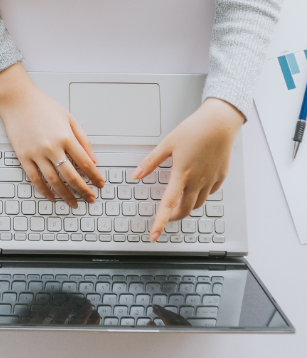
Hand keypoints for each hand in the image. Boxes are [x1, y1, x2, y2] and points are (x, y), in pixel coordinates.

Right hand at [0, 64, 104, 205]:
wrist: (18, 100)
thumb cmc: (42, 106)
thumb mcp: (69, 118)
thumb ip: (83, 139)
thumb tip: (93, 159)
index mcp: (66, 137)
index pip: (85, 163)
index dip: (95, 176)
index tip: (99, 184)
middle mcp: (52, 147)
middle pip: (71, 176)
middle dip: (84, 190)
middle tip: (90, 198)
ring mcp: (36, 153)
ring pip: (54, 181)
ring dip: (65, 195)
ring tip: (73, 202)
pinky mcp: (23, 156)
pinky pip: (34, 178)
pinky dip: (43, 190)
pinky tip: (50, 196)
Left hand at [133, 97, 243, 240]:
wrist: (219, 123)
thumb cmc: (194, 130)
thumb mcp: (167, 144)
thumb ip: (151, 162)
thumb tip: (137, 174)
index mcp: (182, 174)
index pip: (168, 204)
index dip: (160, 221)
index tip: (154, 234)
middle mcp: (198, 180)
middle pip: (185, 209)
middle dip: (174, 217)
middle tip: (165, 216)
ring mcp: (211, 180)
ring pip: (198, 203)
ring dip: (187, 207)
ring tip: (179, 202)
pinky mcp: (221, 177)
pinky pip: (210, 193)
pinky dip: (201, 195)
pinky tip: (196, 189)